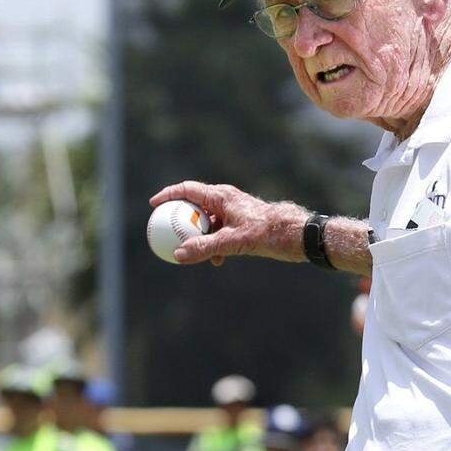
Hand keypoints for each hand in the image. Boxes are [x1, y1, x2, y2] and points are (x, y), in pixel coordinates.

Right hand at [149, 181, 305, 267]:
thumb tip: (179, 254)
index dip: (168, 195)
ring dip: (200, 237)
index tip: (154, 206)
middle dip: (182, 220)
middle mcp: (226, 200)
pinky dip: (215, 244)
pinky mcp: (242, 224)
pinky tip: (217, 261)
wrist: (296, 234)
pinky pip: (221, 232)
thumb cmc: (267, 232)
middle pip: (195, 206)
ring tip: (192, 251)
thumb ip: (205, 248)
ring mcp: (234, 212)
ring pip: (208, 222)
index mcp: (221, 196)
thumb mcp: (233, 242)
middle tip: (168, 232)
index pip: (187, 189)